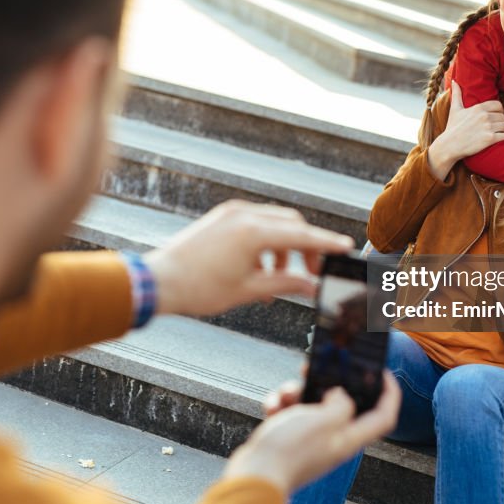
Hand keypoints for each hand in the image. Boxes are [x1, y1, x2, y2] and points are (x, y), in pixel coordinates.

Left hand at [143, 200, 354, 316]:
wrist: (158, 281)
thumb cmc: (199, 288)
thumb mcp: (249, 290)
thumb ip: (286, 284)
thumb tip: (312, 287)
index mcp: (254, 233)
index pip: (302, 235)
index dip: (326, 243)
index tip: (344, 248)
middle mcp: (245, 215)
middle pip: (291, 224)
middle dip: (305, 248)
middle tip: (310, 274)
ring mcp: (231, 213)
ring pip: (273, 223)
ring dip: (284, 247)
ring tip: (279, 278)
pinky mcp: (221, 217)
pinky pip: (254, 223)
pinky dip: (265, 242)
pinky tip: (260, 269)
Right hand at [222, 371, 400, 493]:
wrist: (254, 475)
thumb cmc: (290, 451)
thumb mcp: (324, 419)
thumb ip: (342, 403)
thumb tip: (341, 395)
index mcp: (349, 438)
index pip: (383, 416)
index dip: (389, 392)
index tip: (383, 372)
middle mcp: (333, 440)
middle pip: (343, 404)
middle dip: (329, 384)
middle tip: (317, 368)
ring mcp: (311, 440)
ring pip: (313, 404)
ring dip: (299, 392)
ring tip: (286, 394)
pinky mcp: (290, 439)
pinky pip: (291, 413)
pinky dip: (282, 405)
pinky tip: (273, 408)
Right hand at [427, 81, 503, 179]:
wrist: (449, 145)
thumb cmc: (452, 127)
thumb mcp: (454, 109)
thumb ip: (457, 94)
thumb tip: (454, 81)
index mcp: (478, 108)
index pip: (498, 105)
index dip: (498, 111)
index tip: (493, 116)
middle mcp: (484, 116)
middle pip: (503, 116)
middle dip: (499, 122)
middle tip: (493, 127)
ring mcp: (488, 127)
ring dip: (502, 130)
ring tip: (495, 133)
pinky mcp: (490, 139)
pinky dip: (502, 138)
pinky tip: (495, 140)